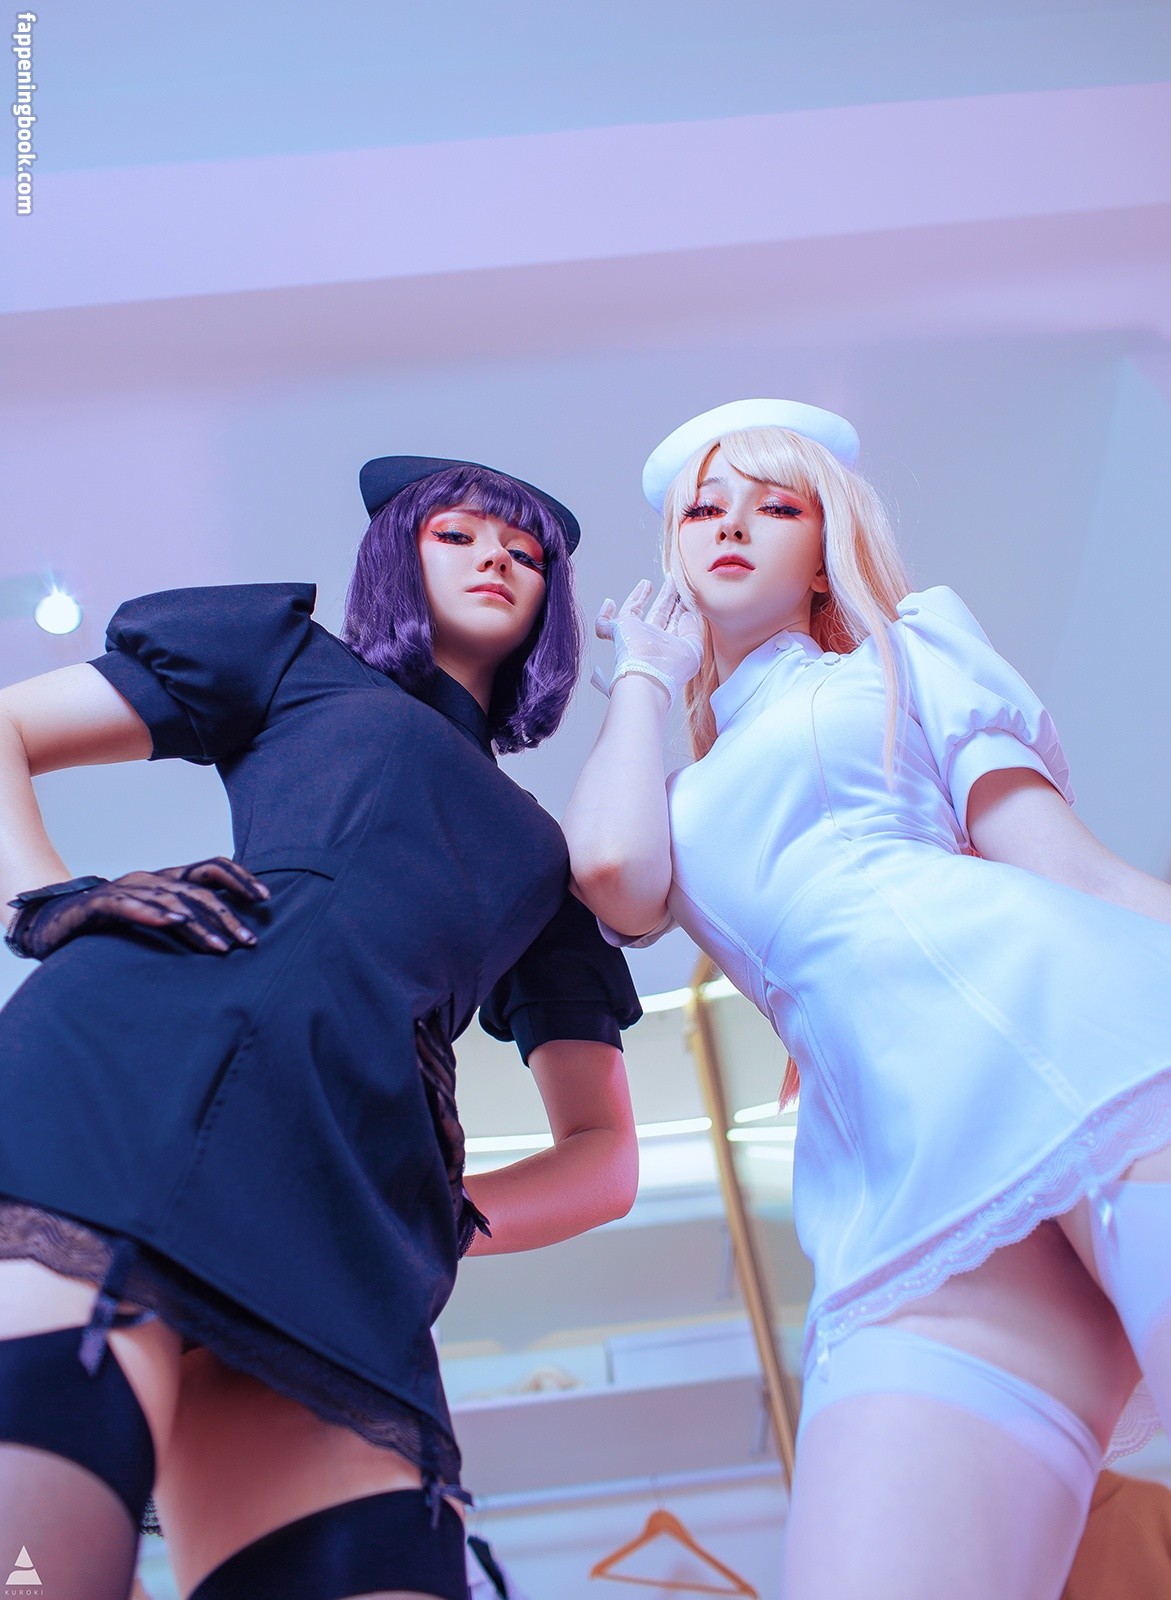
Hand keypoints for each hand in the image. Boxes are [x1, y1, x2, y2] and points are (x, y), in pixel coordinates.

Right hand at [5, 857, 270, 960]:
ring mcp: (126, 888)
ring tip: (221, 948)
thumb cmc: (113, 924)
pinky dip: (153, 913)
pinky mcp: (99, 903)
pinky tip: (174, 925)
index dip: (241, 878)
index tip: (266, 898)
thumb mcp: (158, 920)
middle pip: (199, 890)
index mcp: (168, 879)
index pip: (212, 868)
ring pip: (171, 900)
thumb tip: (232, 935)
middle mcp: (152, 878)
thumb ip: (189, 922)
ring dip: (199, 925)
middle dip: (228, 915)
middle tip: (249, 941)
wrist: (53, 922)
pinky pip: (128, 905)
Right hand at [594, 577, 704, 708]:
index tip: (688, 594)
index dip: (681, 607)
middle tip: (672, 581)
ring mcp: (634, 634)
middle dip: (666, 597)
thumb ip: (692, 628)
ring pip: (634, 612)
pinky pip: (604, 624)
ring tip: (647, 583)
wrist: (648, 678)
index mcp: (670, 644)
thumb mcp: (693, 647)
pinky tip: (609, 603)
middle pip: (659, 613)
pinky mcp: (619, 631)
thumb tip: (686, 613)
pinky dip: (604, 614)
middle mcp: (652, 639)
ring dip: (640, 596)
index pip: (676, 621)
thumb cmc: (671, 668)